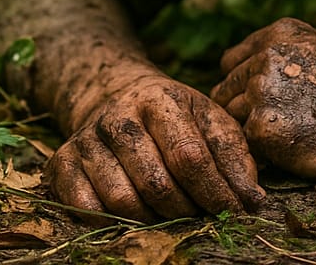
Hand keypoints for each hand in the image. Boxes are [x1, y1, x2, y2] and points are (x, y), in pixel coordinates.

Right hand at [45, 68, 265, 221]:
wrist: (117, 93)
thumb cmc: (174, 114)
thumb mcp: (208, 118)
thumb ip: (233, 154)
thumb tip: (254, 200)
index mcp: (161, 99)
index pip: (189, 155)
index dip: (214, 189)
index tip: (235, 210)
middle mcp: (119, 117)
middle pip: (155, 182)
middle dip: (185, 207)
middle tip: (201, 214)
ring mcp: (86, 140)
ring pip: (121, 200)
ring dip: (152, 218)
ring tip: (172, 214)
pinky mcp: (61, 162)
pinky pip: (85, 207)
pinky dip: (112, 222)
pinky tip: (135, 215)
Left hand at [211, 18, 315, 181]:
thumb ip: (283, 57)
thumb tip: (249, 73)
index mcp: (280, 33)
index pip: (231, 61)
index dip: (242, 83)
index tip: (262, 99)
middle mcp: (265, 57)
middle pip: (224, 91)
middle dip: (242, 109)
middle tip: (277, 125)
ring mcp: (261, 91)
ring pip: (231, 120)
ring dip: (250, 131)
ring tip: (289, 136)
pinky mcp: (261, 128)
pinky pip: (245, 145)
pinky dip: (263, 153)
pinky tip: (294, 149)